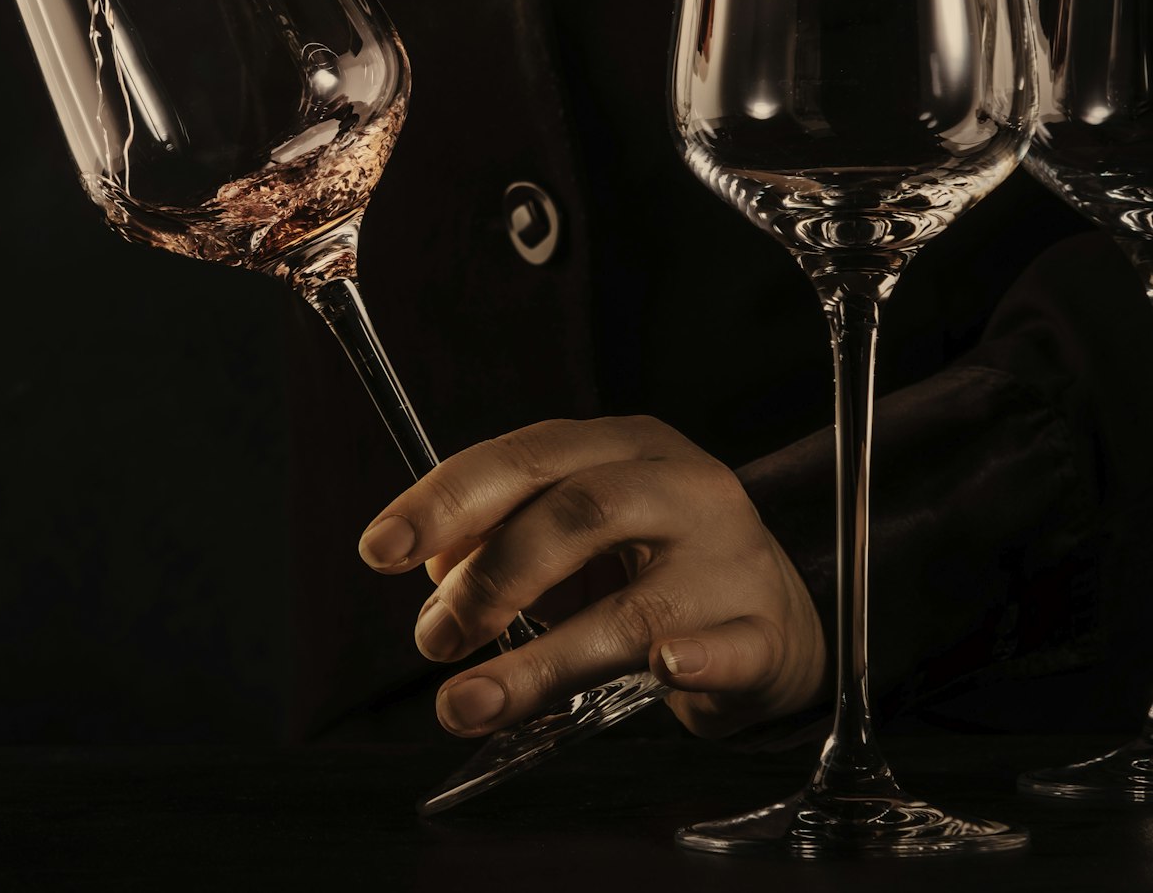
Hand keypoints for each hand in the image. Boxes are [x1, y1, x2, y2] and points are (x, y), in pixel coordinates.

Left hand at [356, 416, 824, 738]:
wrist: (774, 623)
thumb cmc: (652, 572)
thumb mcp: (572, 540)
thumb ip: (498, 541)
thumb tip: (433, 573)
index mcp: (623, 448)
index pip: (521, 458)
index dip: (443, 502)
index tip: (377, 550)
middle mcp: (682, 488)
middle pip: (576, 513)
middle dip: (486, 580)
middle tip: (432, 640)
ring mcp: (731, 561)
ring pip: (634, 604)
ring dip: (539, 660)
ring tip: (466, 704)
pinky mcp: (765, 635)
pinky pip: (729, 648)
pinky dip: (696, 660)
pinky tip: (665, 666)